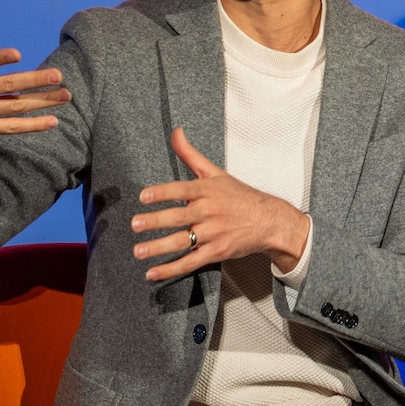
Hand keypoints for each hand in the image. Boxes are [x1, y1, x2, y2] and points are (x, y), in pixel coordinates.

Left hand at [132, 128, 310, 282]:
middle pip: (180, 217)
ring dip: (159, 248)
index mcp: (208, 190)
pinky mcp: (217, 252)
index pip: (183, 189)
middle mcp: (210, 211)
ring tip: (138, 251)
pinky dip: (172, 269)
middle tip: (135, 224)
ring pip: (183, 241)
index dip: (163, 192)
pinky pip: (192, 261)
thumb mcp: (216, 172)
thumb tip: (176, 132)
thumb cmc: (239, 196)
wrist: (269, 220)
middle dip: (156, 221)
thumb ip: (190, 154)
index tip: (144, 196)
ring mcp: (214, 233)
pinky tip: (153, 273)